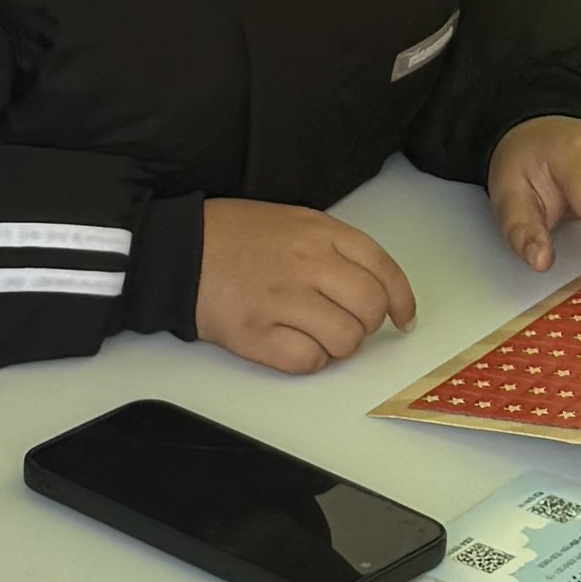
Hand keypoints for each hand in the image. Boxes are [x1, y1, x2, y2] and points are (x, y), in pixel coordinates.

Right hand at [196, 195, 420, 372]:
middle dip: (367, 325)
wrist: (178, 250)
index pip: (383, 269)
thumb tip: (374, 285)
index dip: (401, 300)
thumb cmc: (234, 236)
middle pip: (369, 308)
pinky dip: (309, 360)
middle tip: (348, 325)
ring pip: (345, 339)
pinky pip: (308, 361)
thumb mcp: (293, 220)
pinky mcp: (256, 333)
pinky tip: (291, 344)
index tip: (403, 318)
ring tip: (316, 335)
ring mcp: (281, 300)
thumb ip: (334, 246)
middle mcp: (307, 264)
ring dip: (339, 345)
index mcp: (320, 232)